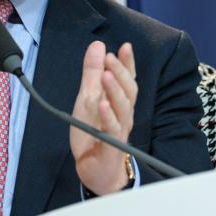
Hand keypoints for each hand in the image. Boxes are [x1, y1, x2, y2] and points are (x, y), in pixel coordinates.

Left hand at [70, 41, 136, 194]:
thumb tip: (98, 45)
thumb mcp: (87, 98)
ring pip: (122, 108)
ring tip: (106, 75)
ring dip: (114, 91)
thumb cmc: (94, 132)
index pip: (128, 79)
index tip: (125, 46)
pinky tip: (102, 105)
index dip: (127, 63)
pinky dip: (108, 117)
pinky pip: (112, 130)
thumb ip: (92, 72)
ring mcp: (119, 130)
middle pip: (128, 91)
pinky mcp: (111, 146)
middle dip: (120, 73)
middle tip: (110, 57)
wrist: (95, 170)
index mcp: (120, 102)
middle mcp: (124, 114)